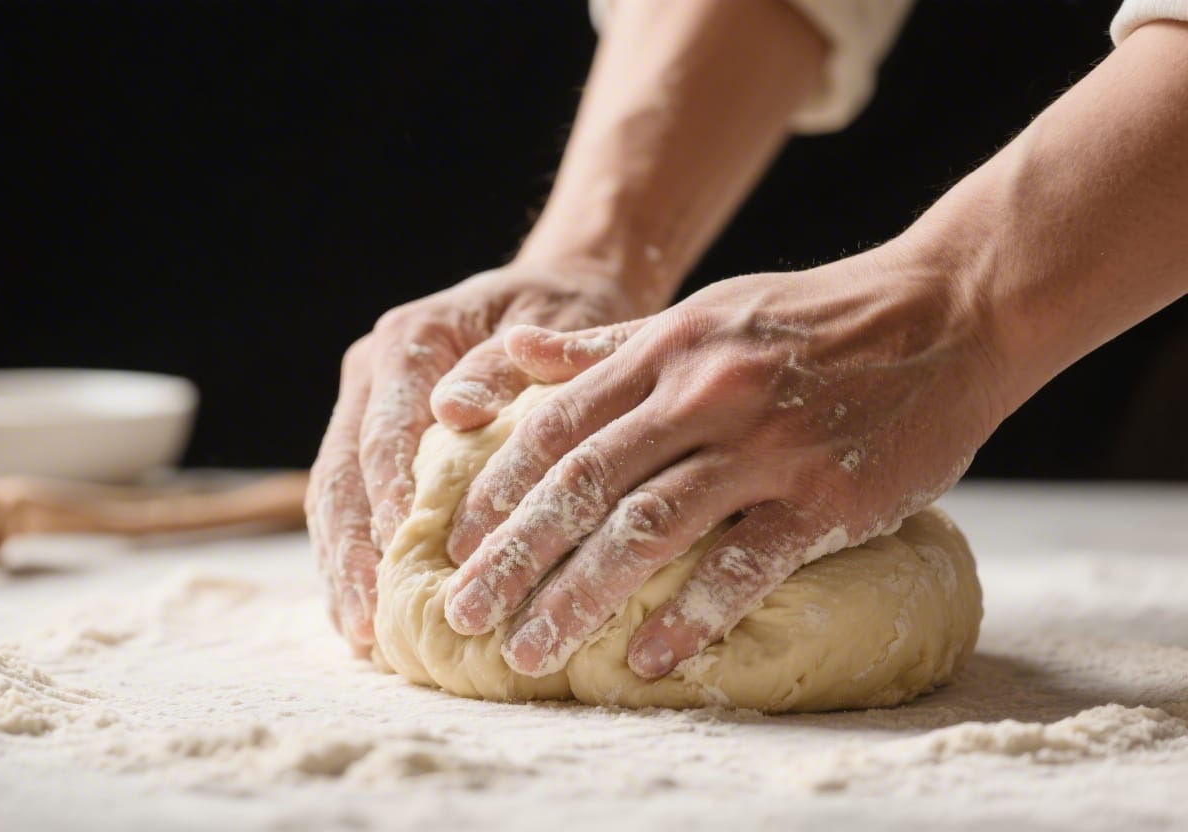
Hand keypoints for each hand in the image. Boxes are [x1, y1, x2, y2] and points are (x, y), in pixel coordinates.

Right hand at [306, 261, 654, 654]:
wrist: (554, 295)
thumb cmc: (560, 311)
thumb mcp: (547, 324)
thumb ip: (498, 367)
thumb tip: (453, 411)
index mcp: (408, 342)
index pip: (384, 433)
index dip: (384, 500)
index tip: (397, 559)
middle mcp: (373, 372)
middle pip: (341, 472)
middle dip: (350, 553)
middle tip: (367, 624)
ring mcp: (367, 406)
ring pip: (333, 493)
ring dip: (342, 567)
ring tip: (361, 636)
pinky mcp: (375, 437)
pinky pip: (350, 501)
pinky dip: (354, 556)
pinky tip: (366, 610)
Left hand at [443, 243, 1007, 677]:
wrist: (946, 309)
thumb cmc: (813, 318)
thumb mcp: (702, 312)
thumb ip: (606, 343)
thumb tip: (515, 357)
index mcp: (667, 349)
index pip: (559, 426)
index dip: (499, 488)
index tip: (454, 543)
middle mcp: (704, 394)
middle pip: (585, 484)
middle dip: (513, 554)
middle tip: (462, 613)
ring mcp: (767, 446)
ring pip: (651, 527)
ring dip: (579, 594)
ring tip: (529, 648)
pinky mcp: (829, 495)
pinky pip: (749, 561)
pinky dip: (697, 612)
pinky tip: (653, 657)